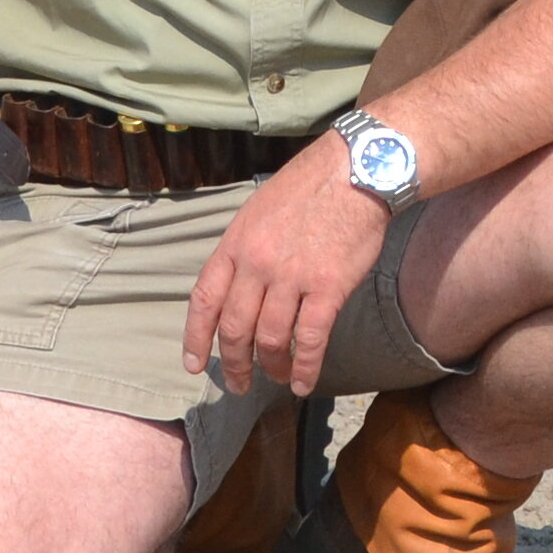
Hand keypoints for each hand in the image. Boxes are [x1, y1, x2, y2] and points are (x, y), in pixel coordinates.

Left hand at [183, 145, 390, 393]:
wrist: (357, 169)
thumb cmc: (310, 186)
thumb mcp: (259, 210)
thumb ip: (245, 249)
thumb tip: (238, 287)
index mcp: (236, 244)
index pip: (204, 300)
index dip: (195, 338)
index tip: (194, 364)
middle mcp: (257, 264)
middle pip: (234, 328)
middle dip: (234, 364)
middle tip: (239, 383)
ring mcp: (291, 277)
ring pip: (269, 339)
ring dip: (271, 367)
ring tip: (277, 378)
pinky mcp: (328, 287)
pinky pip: (309, 339)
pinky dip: (305, 367)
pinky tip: (304, 382)